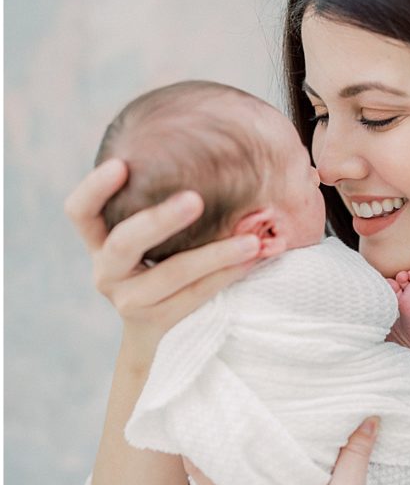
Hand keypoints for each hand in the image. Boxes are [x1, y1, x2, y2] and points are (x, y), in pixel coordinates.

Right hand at [64, 158, 261, 354]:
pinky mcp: (158, 321)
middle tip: (195, 199)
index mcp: (98, 240)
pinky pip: (197, 294)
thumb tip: (217, 152)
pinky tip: (254, 257)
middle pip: (125, 242)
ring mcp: (129, 300)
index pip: (80, 211)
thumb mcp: (150, 234)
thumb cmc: (160, 261)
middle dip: (160, 220)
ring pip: (173, 273)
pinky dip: (228, 273)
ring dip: (217, 253)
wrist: (156, 332)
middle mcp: (106, 270)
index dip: (95, 188)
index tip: (121, 164)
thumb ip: (164, 201)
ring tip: (252, 239)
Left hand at [183, 417, 380, 484]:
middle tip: (225, 415)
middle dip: (212, 448)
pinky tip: (250, 476)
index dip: (199, 437)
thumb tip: (368, 417)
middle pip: (202, 479)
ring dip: (221, 471)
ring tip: (238, 439)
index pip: (198, 468)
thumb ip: (354, 456)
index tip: (208, 410)